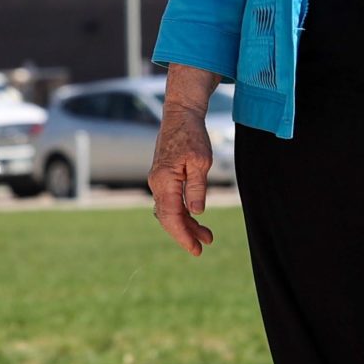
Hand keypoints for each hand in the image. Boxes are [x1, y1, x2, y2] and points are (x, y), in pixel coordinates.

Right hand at [146, 103, 216, 256]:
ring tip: (206, 235)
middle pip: (168, 217)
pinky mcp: (164, 176)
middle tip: (204, 246)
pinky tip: (195, 218)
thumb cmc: (192, 135)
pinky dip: (182, 212)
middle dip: (185, 234)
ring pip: (170, 210)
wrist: (181, 114)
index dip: (183, 235)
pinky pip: (170, 200)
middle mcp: (157, 183)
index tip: (196, 249)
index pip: (171, 217)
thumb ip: (197, 187)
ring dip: (186, 224)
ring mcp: (159, 180)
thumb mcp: (201, 161)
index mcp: (164, 181)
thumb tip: (196, 213)